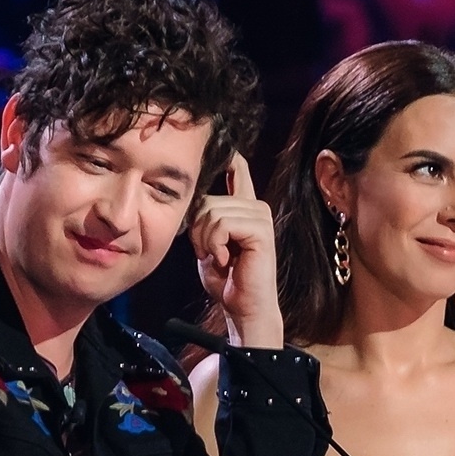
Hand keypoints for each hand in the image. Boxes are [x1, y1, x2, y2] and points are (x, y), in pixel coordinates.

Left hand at [191, 152, 281, 346]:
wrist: (243, 307)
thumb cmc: (227, 280)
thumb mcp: (208, 243)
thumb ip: (204, 220)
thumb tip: (193, 198)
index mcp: (244, 209)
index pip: (239, 172)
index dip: (230, 159)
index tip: (227, 147)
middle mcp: (256, 207)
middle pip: (207, 200)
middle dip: (198, 230)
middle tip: (210, 253)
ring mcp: (260, 216)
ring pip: (212, 212)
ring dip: (206, 240)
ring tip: (218, 257)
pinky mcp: (261, 229)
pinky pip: (221, 224)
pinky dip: (215, 244)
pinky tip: (226, 259)